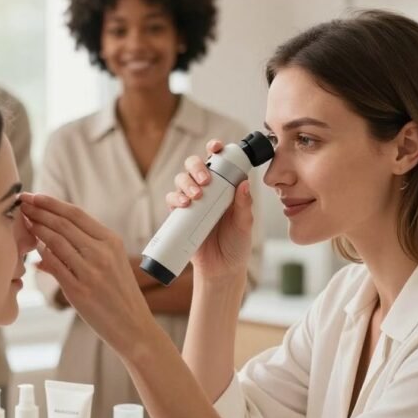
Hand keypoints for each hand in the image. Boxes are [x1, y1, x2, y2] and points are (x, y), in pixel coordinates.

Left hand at [21, 194, 158, 358]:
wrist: (133, 327)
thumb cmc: (119, 295)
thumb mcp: (111, 264)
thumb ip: (84, 250)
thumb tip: (47, 244)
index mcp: (111, 241)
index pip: (76, 214)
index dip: (52, 203)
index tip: (34, 196)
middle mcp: (102, 253)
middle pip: (63, 224)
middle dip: (38, 211)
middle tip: (21, 204)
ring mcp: (91, 272)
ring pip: (56, 241)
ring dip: (36, 229)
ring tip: (23, 222)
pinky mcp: (80, 291)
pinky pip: (54, 266)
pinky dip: (41, 254)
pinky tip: (33, 248)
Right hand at [166, 140, 253, 283]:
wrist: (221, 270)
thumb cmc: (236, 245)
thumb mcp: (245, 225)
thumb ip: (244, 205)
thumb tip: (244, 183)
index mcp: (226, 187)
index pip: (220, 161)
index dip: (215, 149)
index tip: (216, 147)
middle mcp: (208, 190)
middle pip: (195, 166)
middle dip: (197, 167)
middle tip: (205, 181)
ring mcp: (193, 202)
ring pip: (181, 180)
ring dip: (186, 183)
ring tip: (196, 197)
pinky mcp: (180, 215)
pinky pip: (172, 200)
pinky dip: (175, 198)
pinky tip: (183, 204)